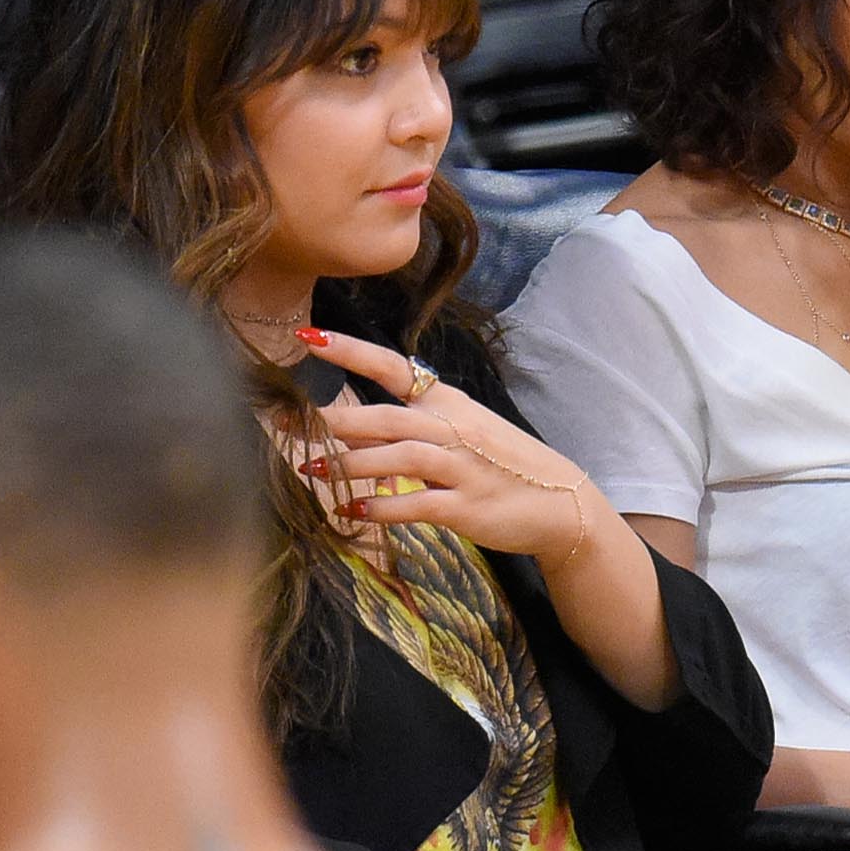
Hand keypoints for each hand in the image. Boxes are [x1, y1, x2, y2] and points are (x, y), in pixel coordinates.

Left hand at [299, 329, 605, 569]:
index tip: (307, 339)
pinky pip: (418, 502)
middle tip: (289, 425)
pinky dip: (383, 505)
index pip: (392, 368)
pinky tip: (353, 511)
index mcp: (447, 403)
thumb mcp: (458, 435)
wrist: (560, 502)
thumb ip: (404, 431)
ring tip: (312, 470)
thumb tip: (347, 431)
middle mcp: (453, 428)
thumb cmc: (501, 465)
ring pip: (400, 456)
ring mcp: (462, 467)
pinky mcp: (467, 505)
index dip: (349, 352)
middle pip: (387, 416)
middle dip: (336, 420)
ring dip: (352, 464)